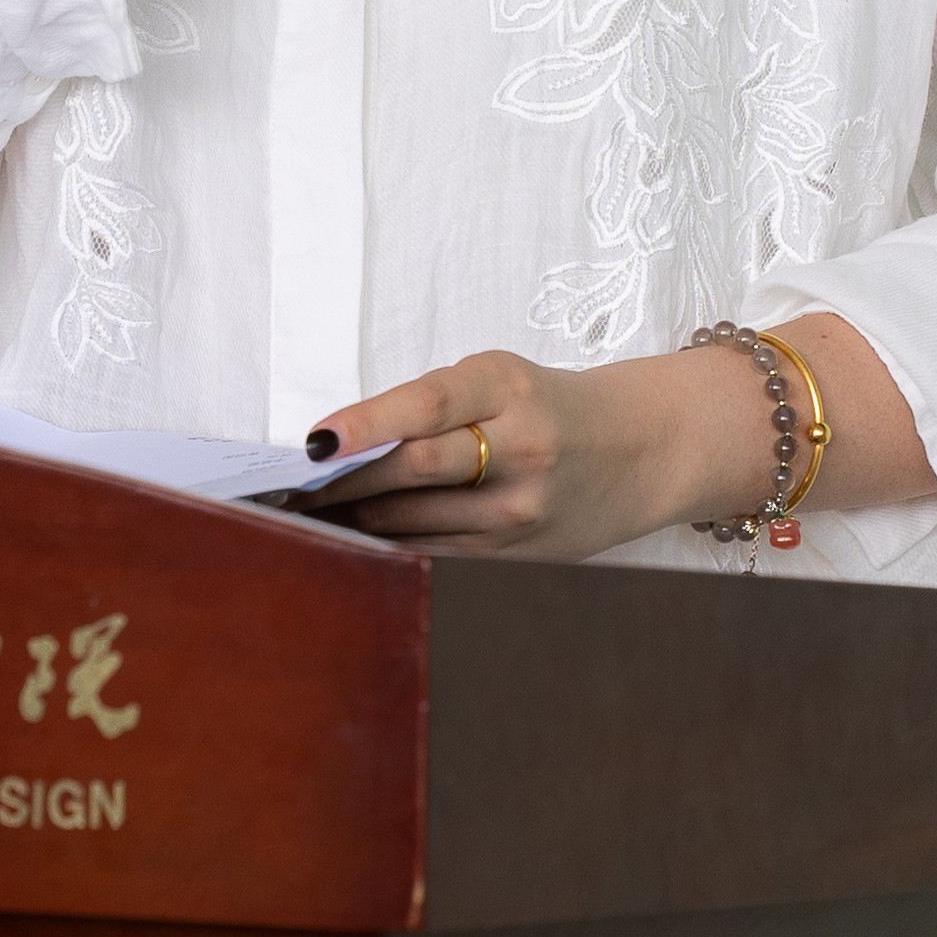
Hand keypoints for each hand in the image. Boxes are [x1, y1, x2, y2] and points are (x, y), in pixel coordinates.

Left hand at [307, 346, 753, 560]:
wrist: (646, 449)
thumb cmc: (550, 405)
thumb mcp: (500, 382)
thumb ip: (430, 407)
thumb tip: (337, 450)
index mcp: (510, 388)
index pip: (428, 404)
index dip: (366, 424)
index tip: (314, 443)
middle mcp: (521, 448)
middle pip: (414, 471)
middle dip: (344, 483)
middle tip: (290, 490)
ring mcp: (522, 509)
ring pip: (416, 521)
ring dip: (357, 519)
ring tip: (311, 514)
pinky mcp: (520, 554)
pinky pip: (438, 553)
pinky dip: (393, 546)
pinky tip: (360, 539)